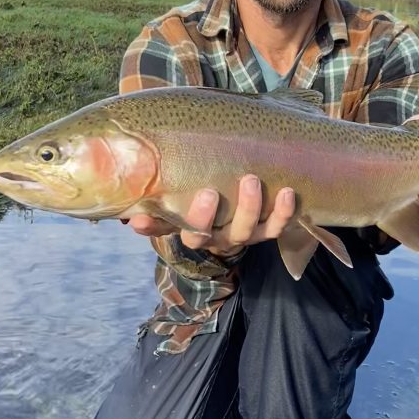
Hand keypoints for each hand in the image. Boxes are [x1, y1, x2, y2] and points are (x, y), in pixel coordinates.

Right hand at [125, 174, 295, 256]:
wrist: (241, 204)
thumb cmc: (203, 195)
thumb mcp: (180, 197)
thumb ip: (158, 200)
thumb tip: (131, 208)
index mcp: (189, 229)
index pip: (166, 231)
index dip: (154, 227)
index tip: (142, 216)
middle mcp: (216, 237)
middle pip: (209, 235)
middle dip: (206, 217)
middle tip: (208, 193)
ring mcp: (243, 234)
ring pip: (246, 232)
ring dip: (249, 209)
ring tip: (251, 181)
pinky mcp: (266, 229)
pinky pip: (276, 226)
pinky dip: (283, 213)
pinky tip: (287, 192)